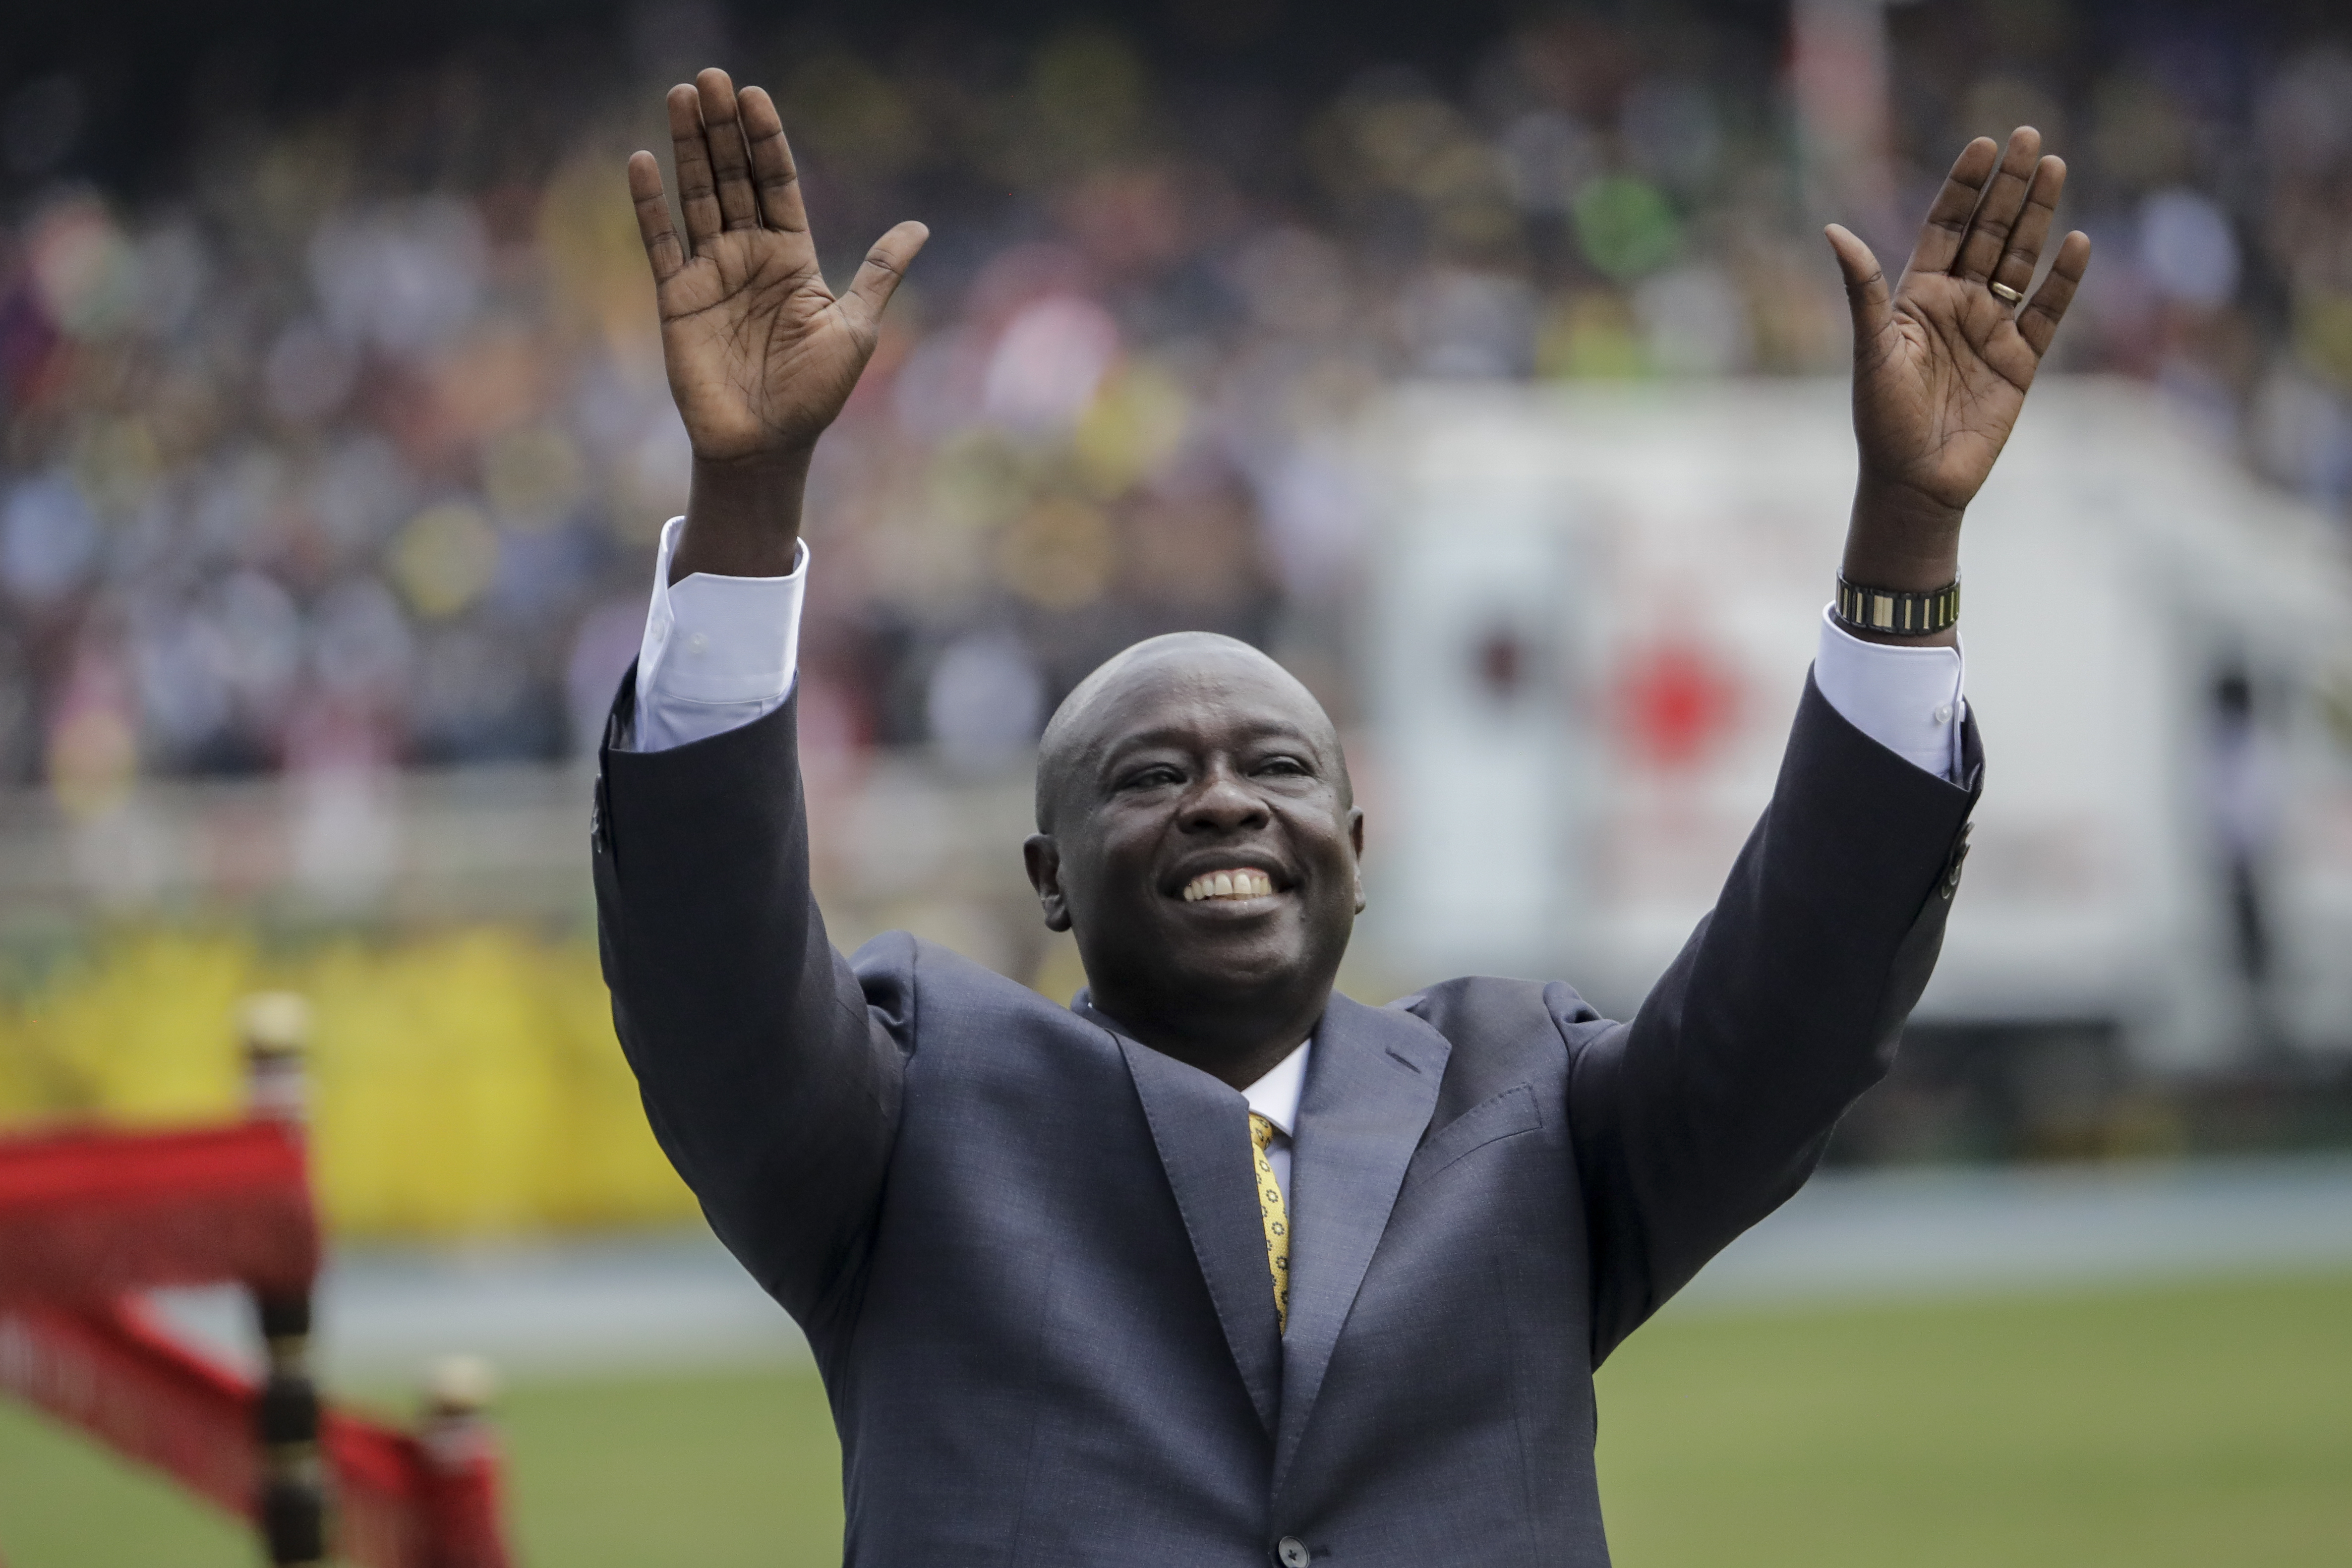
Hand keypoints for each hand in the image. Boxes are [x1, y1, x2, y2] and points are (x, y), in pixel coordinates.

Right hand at [629, 68, 926, 578]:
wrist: (768, 446)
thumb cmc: (814, 394)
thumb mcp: (856, 327)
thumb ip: (878, 272)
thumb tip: (919, 227)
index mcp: (792, 257)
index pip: (777, 184)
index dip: (766, 142)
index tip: (755, 97)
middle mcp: (748, 256)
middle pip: (733, 178)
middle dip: (722, 129)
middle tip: (710, 78)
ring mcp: (710, 273)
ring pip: (697, 197)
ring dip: (688, 148)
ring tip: (680, 96)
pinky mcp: (676, 298)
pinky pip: (661, 242)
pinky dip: (650, 205)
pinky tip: (643, 160)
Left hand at [1826, 128, 2090, 633]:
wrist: (1915, 483)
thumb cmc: (1883, 421)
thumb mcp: (1872, 351)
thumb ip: (1862, 289)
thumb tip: (1833, 231)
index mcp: (1917, 297)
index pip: (1946, 227)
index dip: (1965, 186)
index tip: (1984, 144)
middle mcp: (1958, 305)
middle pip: (1989, 232)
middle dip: (2009, 185)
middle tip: (2030, 135)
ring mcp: (1992, 330)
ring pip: (2021, 260)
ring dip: (2038, 216)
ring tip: (2056, 166)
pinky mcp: (2021, 361)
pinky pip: (2047, 311)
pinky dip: (2063, 279)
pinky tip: (2078, 242)